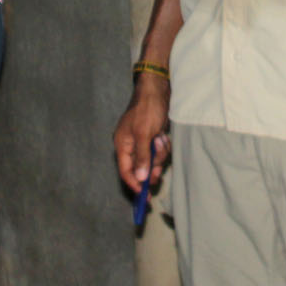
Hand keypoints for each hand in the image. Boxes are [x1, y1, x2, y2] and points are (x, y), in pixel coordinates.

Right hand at [113, 75, 170, 191]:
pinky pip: (158, 150)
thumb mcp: (144, 134)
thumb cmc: (147, 109)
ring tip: (161, 140)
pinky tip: (163, 135)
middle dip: (152, 167)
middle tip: (160, 170)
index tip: (144, 196)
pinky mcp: (152, 137)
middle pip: (140, 167)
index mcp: (122, 144)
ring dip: (159, 154)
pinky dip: (163, 146)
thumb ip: (141, 157)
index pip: (125, 171)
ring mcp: (142, 140)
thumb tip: (139, 178)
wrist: (158, 89)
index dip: (134, 184)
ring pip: (152, 159)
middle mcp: (130, 144)